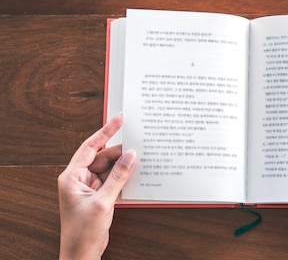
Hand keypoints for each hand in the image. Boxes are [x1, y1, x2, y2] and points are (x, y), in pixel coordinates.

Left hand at [57, 114, 135, 259]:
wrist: (81, 254)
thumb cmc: (82, 233)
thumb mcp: (103, 202)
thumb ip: (118, 177)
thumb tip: (130, 156)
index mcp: (71, 177)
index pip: (90, 147)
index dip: (105, 131)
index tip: (119, 119)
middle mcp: (78, 179)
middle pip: (102, 157)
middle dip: (119, 152)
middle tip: (138, 144)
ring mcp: (88, 187)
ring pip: (109, 168)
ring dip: (123, 165)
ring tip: (139, 160)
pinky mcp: (98, 196)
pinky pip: (112, 179)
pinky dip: (123, 176)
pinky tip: (134, 173)